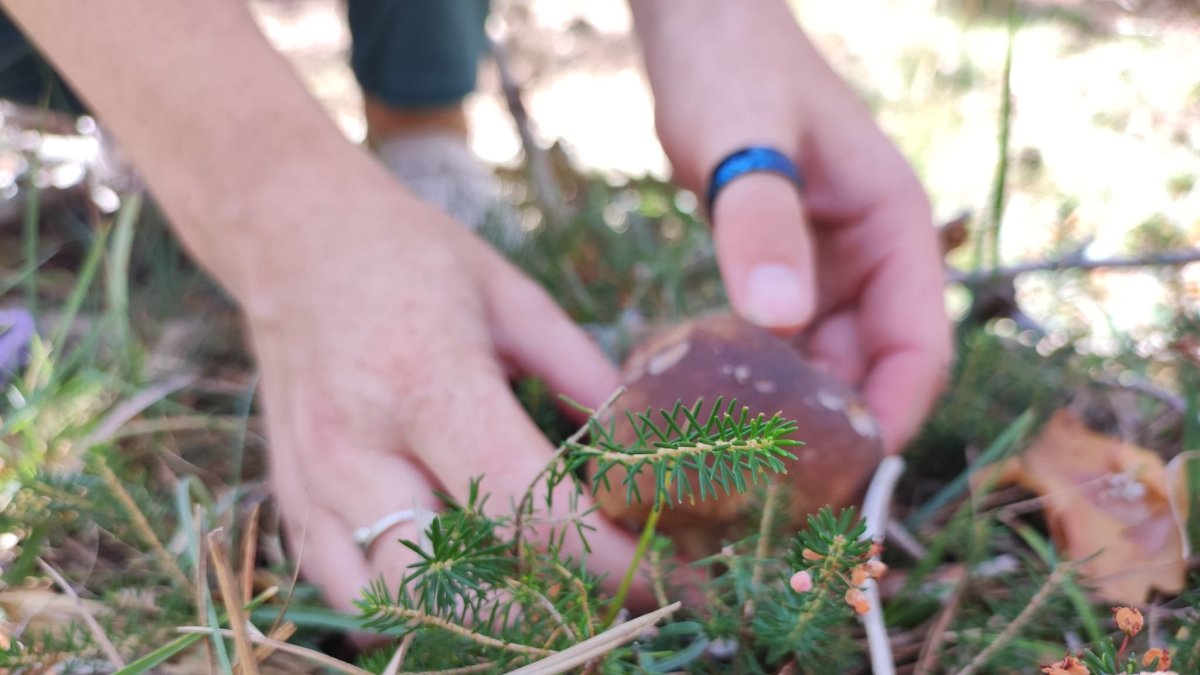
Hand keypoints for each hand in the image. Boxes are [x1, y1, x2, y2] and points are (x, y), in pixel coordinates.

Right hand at [245, 187, 649, 611]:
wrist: (291, 236)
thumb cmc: (410, 255)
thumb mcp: (511, 293)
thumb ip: (578, 372)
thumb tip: (641, 446)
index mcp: (426, 380)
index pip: (520, 498)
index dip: (599, 553)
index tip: (660, 576)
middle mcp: (357, 444)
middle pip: (443, 582)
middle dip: (532, 611)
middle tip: (597, 601)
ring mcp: (312, 480)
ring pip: (383, 604)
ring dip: (462, 616)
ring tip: (526, 594)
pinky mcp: (289, 497)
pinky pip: (345, 587)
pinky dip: (402, 602)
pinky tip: (452, 576)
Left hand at [633, 0, 951, 452]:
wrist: (699, 29)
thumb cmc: (732, 68)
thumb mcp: (743, 140)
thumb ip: (760, 222)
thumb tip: (783, 320)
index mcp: (894, 227)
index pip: (919, 344)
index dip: (892, 414)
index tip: (847, 472)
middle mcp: (869, 254)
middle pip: (871, 367)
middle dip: (835, 428)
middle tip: (779, 489)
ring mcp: (824, 263)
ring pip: (823, 360)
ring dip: (791, 409)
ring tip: (742, 462)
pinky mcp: (778, 266)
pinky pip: (780, 338)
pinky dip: (755, 374)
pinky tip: (714, 405)